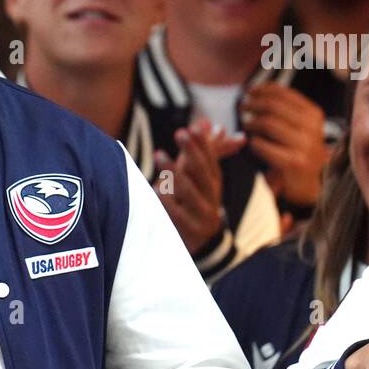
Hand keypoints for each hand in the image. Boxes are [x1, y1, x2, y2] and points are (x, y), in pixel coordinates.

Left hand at [153, 120, 243, 253]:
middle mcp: (211, 196)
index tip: (192, 127)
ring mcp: (201, 214)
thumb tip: (209, 122)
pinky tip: (154, 190)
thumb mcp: (202, 179)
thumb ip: (205, 152)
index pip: (210, 159)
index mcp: (213, 182)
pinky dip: (166, 203)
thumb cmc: (197, 204)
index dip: (203, 143)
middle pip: (202, 171)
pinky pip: (176, 216)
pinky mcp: (188, 231)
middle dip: (192, 151)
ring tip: (159, 153)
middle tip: (179, 133)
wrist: (204, 246)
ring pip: (189, 192)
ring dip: (173, 172)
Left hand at [240, 83, 326, 206]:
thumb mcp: (298, 127)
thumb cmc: (298, 152)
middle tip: (241, 107)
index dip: (263, 89)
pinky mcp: (295, 162)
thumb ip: (283, 110)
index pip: (284, 93)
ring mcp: (305, 145)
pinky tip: (252, 143)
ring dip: (251, 122)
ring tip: (245, 124)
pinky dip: (255, 143)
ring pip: (269, 123)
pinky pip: (265, 146)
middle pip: (274, 106)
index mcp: (313, 114)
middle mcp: (312, 127)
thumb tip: (255, 92)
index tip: (248, 90)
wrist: (310, 185)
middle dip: (253, 104)